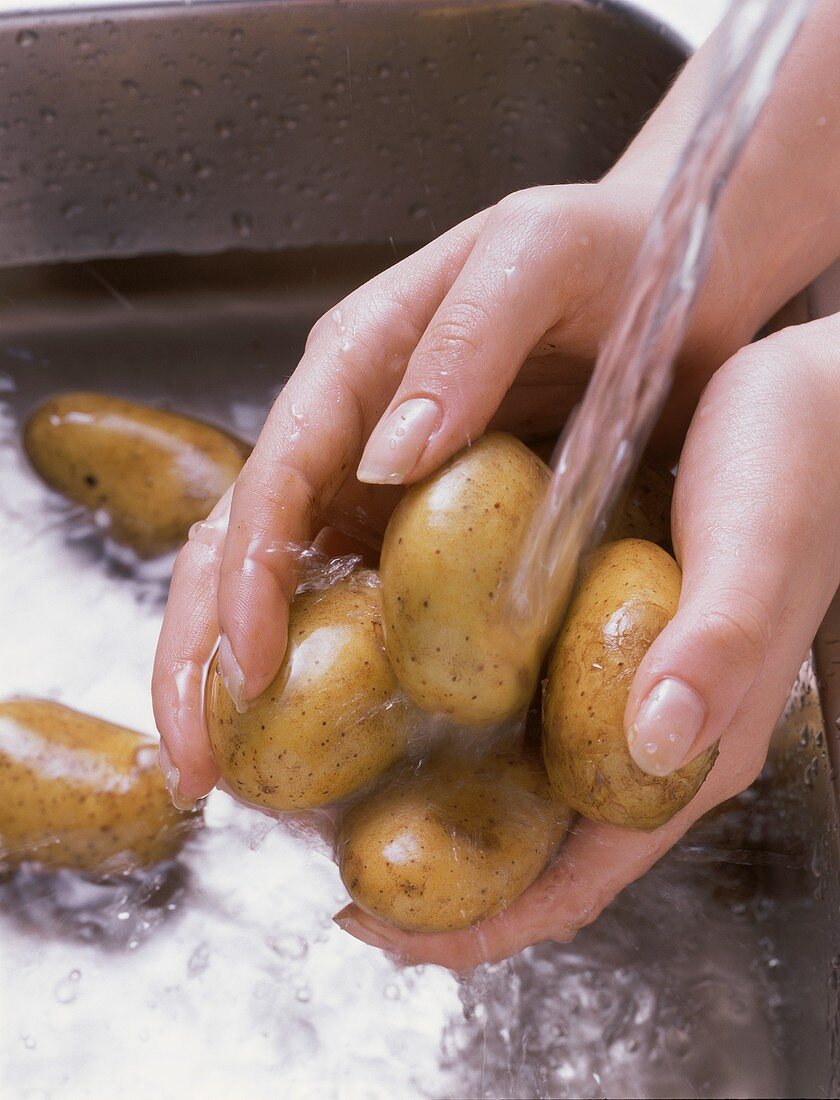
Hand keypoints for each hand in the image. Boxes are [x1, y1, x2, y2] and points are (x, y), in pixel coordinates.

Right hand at [153, 174, 740, 803]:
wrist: (674, 276)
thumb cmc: (610, 250)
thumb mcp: (536, 261)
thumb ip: (463, 344)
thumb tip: (387, 458)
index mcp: (359, 361)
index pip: (275, 476)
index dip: (246, 574)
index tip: (248, 664)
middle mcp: (355, 431)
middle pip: (243, 544)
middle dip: (203, 651)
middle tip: (196, 759)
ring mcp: (387, 485)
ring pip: (286, 584)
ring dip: (243, 677)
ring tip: (230, 774)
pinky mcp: (432, 528)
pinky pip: (366, 602)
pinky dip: (334, 670)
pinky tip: (329, 741)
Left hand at [334, 312, 839, 966]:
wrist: (819, 404)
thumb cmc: (804, 468)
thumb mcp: (759, 549)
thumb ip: (716, 645)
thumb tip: (656, 738)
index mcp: (692, 749)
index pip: (578, 880)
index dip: (480, 923)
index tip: (376, 925)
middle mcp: (650, 733)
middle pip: (532, 842)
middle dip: (436, 869)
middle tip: (331, 856)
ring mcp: (620, 686)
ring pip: (518, 776)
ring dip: (435, 796)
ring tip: (339, 784)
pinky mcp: (599, 634)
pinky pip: (521, 700)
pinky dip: (457, 716)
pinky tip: (398, 684)